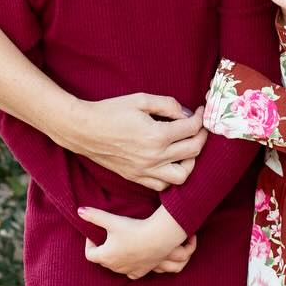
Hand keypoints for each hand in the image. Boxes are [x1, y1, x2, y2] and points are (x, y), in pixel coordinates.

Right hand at [68, 95, 205, 189]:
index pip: (191, 128)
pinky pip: (162, 185)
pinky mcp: (136, 178)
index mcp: (156, 135)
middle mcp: (154, 157)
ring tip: (187, 149)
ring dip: (190, 162)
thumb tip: (187, 114)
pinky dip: (171, 176)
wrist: (84, 130)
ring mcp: (145, 170)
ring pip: (182, 176)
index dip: (200, 118)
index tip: (201, 112)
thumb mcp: (141, 100)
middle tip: (199, 128)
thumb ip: (168, 105)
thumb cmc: (110, 111)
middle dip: (201, 137)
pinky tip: (170, 162)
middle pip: (193, 151)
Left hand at [78, 206, 188, 279]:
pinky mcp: (141, 272)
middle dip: (102, 249)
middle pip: (102, 260)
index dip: (89, 244)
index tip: (95, 234)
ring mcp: (128, 271)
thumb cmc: (134, 229)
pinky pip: (130, 273)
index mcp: (105, 256)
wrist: (159, 238)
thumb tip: (79, 211)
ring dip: (115, 257)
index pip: (89, 254)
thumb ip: (94, 216)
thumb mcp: (112, 221)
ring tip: (121, 243)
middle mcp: (115, 267)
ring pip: (116, 266)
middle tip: (108, 235)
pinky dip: (128, 266)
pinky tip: (132, 257)